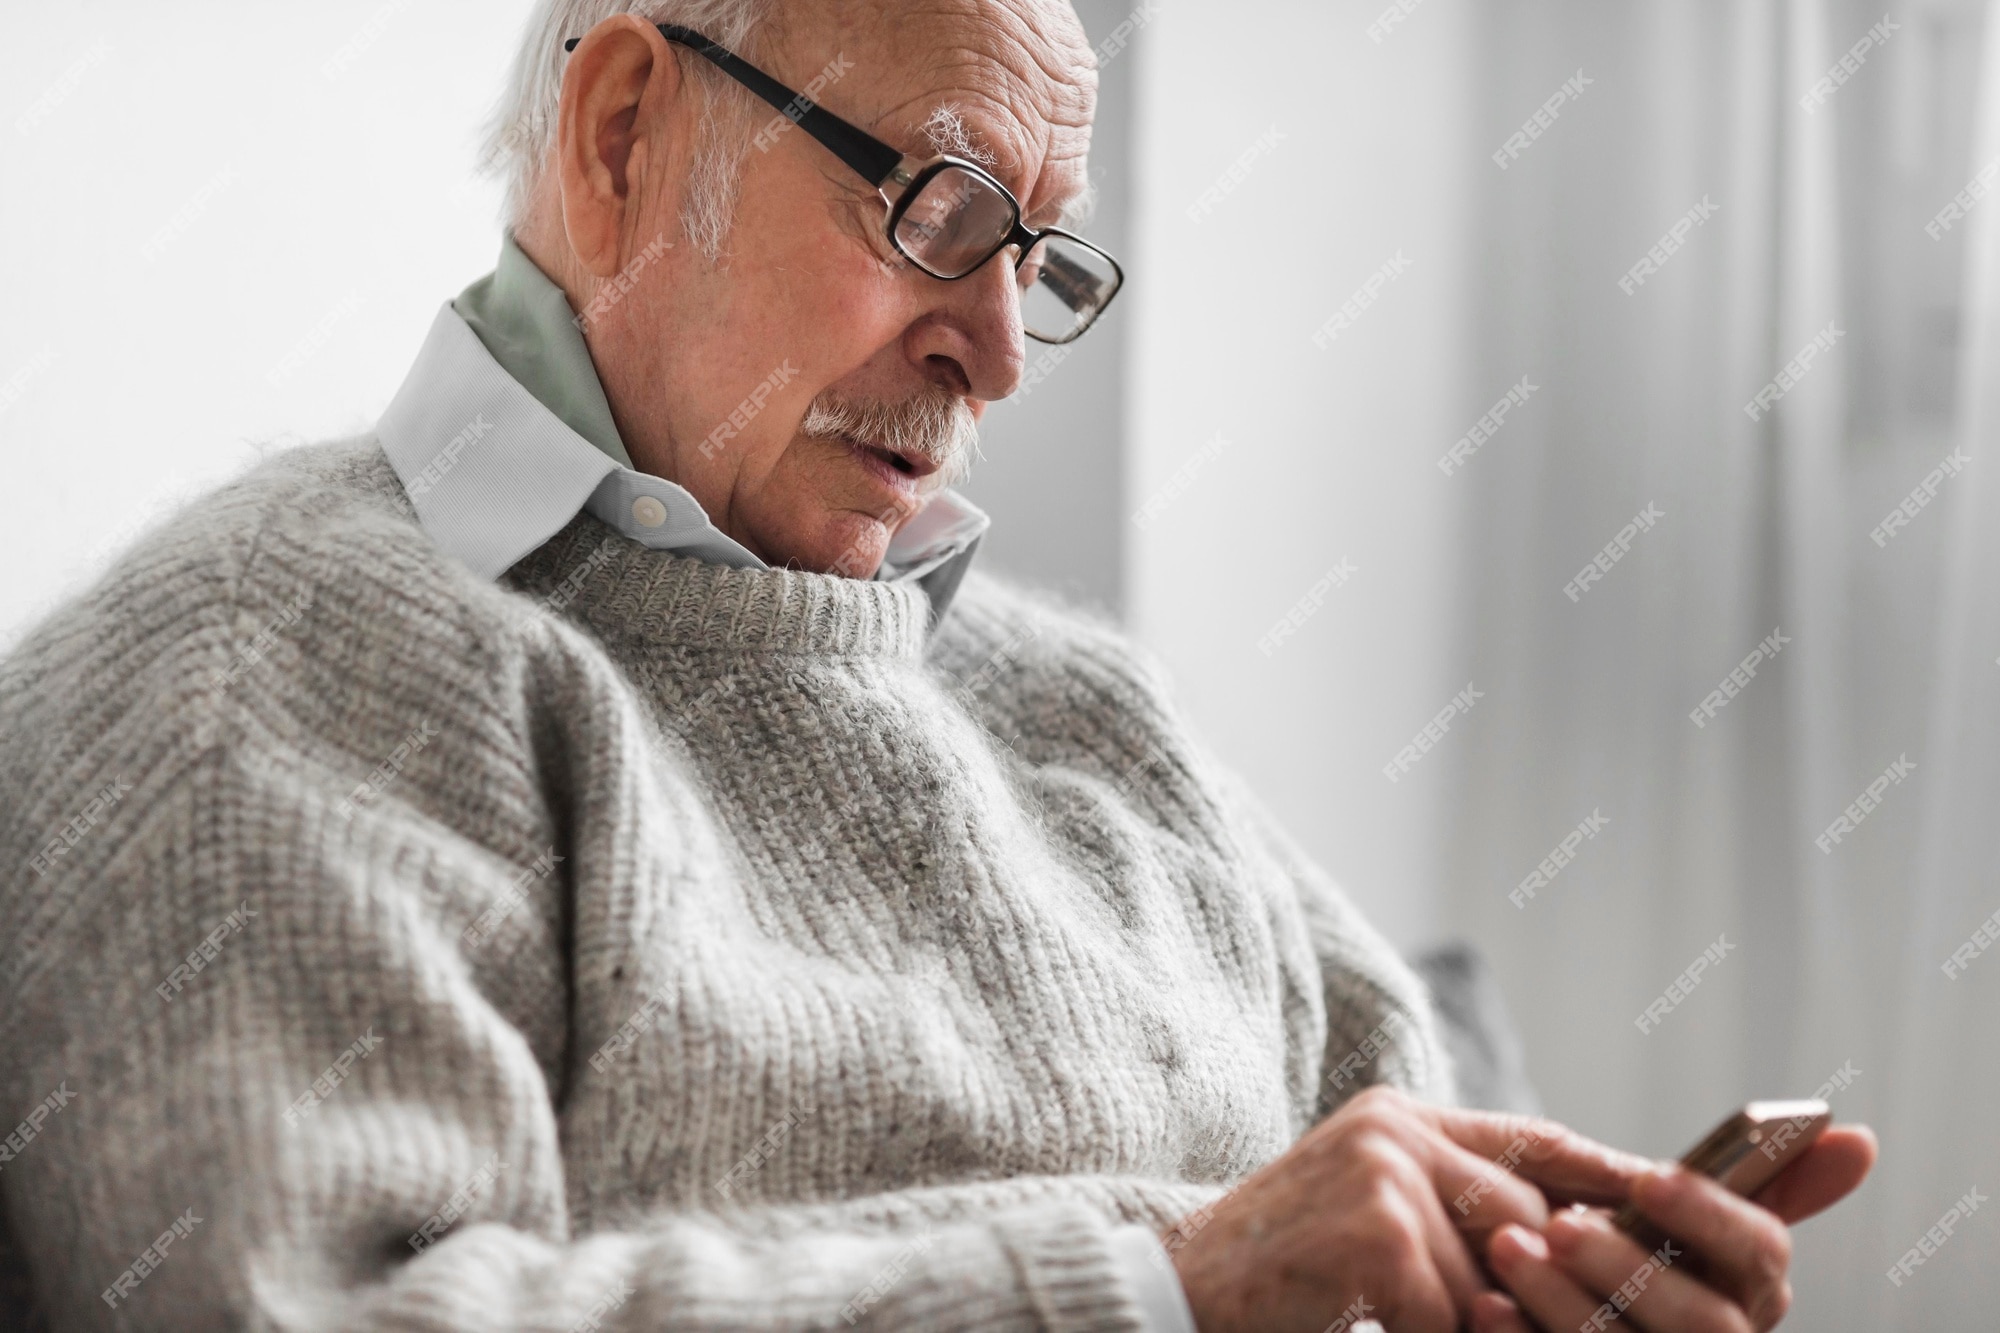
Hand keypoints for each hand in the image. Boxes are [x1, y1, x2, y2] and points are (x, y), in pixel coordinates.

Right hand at [1164, 1086, 1655, 1332]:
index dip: (1612, 1177)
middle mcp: (1399, 1132)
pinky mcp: (1378, 1234)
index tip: (1677, 1208)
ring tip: (1423, 1320)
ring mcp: (1388, 1176)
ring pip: (1500, 1277)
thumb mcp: (1368, 1212)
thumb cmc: (1279, 1271)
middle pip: (1535, 1219)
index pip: (1536, 1142)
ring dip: (1475, 1326)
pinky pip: (1452, 1316)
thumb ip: (1447, 1207)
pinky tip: (1378, 1329)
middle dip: (1552, 1288)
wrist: (1175, 1291)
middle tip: (1553, 1317)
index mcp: (1401, 1119)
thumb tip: (1562, 1244)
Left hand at [1472, 1124, 1877, 1331]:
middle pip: (1707, 1322)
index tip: (1650, 1176)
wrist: (1484, 1268)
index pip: (1762, 1254)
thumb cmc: (1596, 1235)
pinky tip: (1487, 1306)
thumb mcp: (1655, 1200)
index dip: (1710, 1216)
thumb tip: (1856, 1137)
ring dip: (1565, 1304)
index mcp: (1743, 1286)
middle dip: (1631, 1268)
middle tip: (1560, 1223)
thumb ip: (1751, 1173)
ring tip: (1508, 1249)